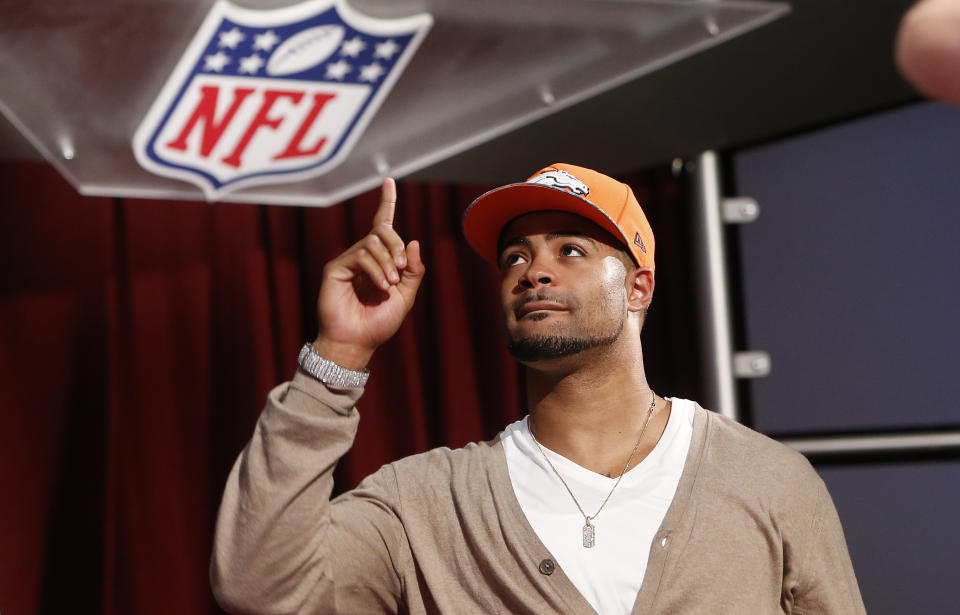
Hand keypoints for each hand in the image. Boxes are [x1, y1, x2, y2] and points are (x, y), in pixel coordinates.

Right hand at [313, 178, 424, 369]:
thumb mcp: (406, 296)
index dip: (386, 202)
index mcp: (379, 261)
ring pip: (372, 243)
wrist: (357, 342)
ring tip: (389, 285)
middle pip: (381, 231)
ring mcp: (347, 261)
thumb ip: (412, 270)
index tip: (389, 180)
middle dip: (396, 245)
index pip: (382, 225)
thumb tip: (412, 240)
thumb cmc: (379, 323)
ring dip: (387, 262)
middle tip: (401, 269)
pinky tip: (380, 286)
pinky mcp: (335, 268)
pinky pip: (361, 254)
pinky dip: (375, 269)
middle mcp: (362, 257)